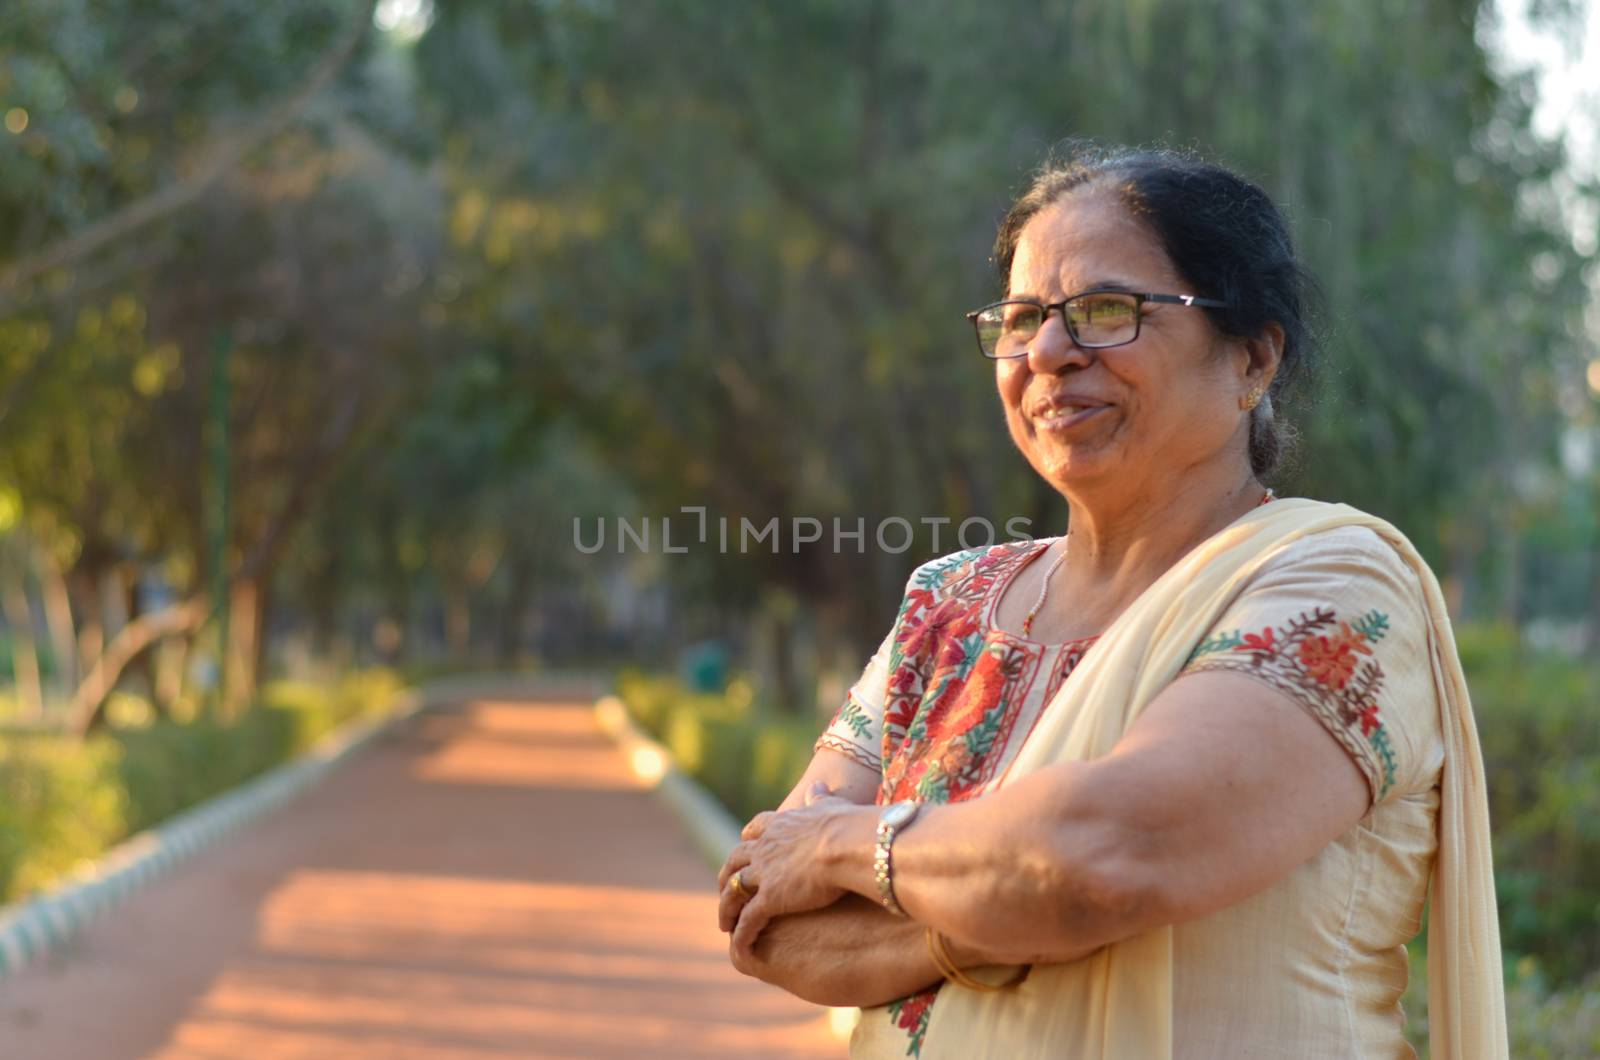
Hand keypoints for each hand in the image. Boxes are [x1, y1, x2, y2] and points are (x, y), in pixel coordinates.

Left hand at [717, 782, 871, 962]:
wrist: (844, 844)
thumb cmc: (845, 825)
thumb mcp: (830, 805)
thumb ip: (820, 798)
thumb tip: (818, 785)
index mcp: (779, 825)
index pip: (754, 830)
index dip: (748, 840)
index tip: (745, 847)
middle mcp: (764, 847)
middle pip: (735, 861)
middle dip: (727, 876)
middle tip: (724, 889)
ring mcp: (763, 873)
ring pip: (734, 892)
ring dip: (727, 908)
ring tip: (724, 924)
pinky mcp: (769, 898)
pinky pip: (748, 919)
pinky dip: (741, 933)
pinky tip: (738, 946)